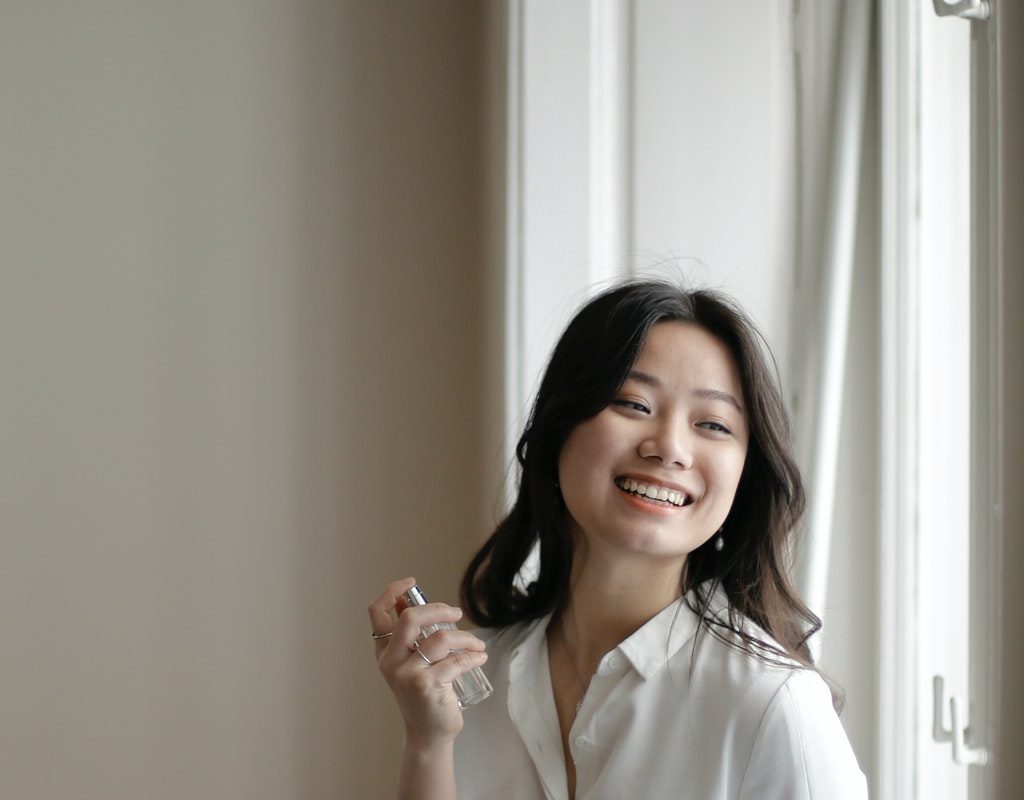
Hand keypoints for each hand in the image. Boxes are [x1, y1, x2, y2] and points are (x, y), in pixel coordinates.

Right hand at [368, 577, 488, 744]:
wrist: (428, 734)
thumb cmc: (424, 694)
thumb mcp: (411, 663)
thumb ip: (414, 638)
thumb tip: (421, 603)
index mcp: (384, 652)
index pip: (377, 613)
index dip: (392, 591)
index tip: (411, 583)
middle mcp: (391, 661)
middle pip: (410, 618)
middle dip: (438, 609)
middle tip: (456, 614)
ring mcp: (408, 674)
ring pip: (440, 638)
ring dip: (466, 637)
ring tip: (476, 644)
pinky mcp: (427, 686)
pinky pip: (456, 661)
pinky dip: (473, 656)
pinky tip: (480, 658)